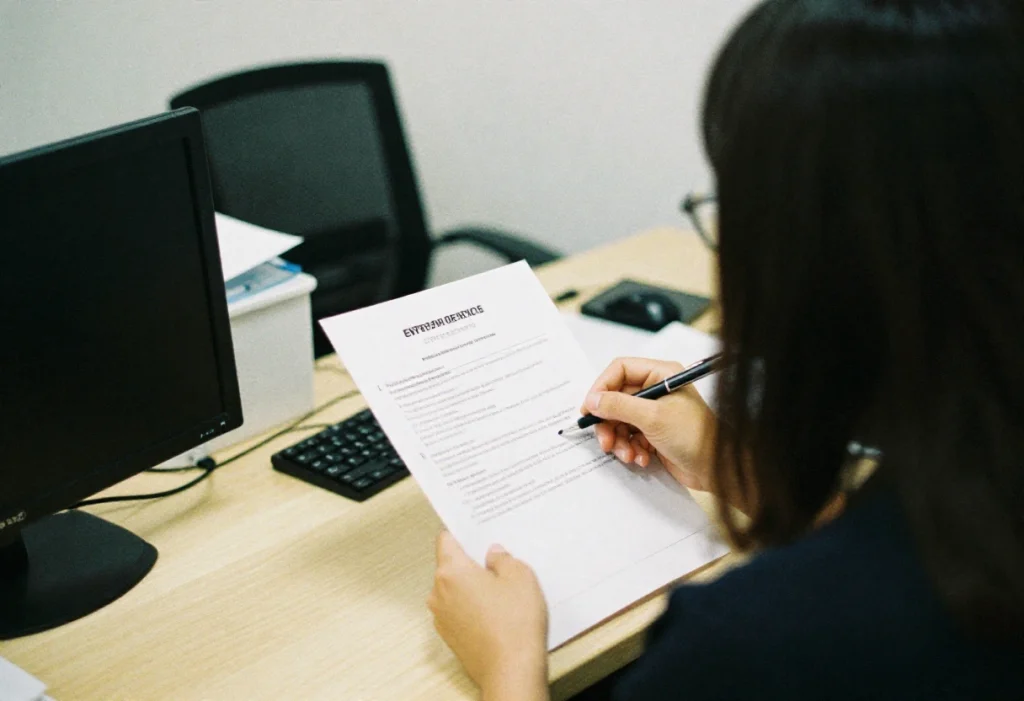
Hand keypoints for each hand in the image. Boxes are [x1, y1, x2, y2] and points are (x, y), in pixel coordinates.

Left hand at [428, 532, 548, 700]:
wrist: (511, 670)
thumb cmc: (514, 625)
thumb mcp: (520, 576)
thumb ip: (503, 558)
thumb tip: (494, 555)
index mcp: (451, 571)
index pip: (446, 540)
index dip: (461, 534)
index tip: (473, 531)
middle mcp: (439, 593)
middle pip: (450, 566)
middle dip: (472, 563)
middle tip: (499, 563)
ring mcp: (442, 617)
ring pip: (455, 590)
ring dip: (473, 587)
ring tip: (502, 592)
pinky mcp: (450, 636)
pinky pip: (459, 611)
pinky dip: (473, 608)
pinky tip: (497, 613)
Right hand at [583, 357, 716, 491]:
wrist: (717, 468)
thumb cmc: (695, 436)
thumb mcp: (653, 418)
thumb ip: (619, 406)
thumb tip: (593, 400)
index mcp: (661, 374)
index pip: (620, 370)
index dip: (602, 387)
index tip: (590, 408)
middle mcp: (656, 390)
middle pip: (616, 398)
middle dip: (609, 421)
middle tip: (605, 441)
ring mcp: (654, 412)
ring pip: (620, 420)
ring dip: (619, 440)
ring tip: (627, 455)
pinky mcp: (653, 432)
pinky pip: (629, 436)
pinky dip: (630, 449)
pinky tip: (641, 458)